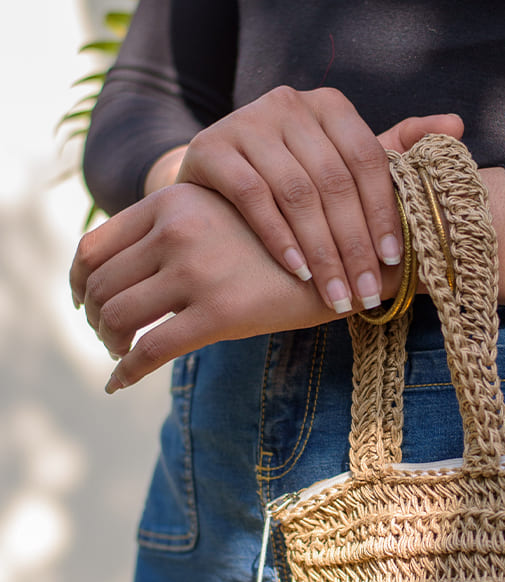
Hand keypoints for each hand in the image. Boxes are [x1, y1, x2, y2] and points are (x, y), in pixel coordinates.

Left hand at [69, 183, 354, 391]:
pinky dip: (126, 371)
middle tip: (108, 337)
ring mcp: (197, 271)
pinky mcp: (218, 313)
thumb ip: (176, 228)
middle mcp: (177, 230)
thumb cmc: (284, 242)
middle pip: (101, 284)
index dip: (80, 280)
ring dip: (109, 343)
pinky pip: (149, 350)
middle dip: (96, 318)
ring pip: (117, 316)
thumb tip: (121, 269)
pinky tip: (121, 381)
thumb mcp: (226, 215)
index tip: (85, 301)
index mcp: (173, 200)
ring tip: (121, 354)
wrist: (347, 258)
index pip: (95, 244)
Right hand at [173, 86, 462, 312]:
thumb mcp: (344, 161)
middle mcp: (289, 103)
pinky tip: (298, 270)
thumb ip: (396, 148)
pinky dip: (279, 237)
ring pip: (296, 192)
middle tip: (367, 292)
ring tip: (337, 292)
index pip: (367, 160)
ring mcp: (247, 121)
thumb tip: (456, 125)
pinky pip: (253, 196)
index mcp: (330, 106)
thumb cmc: (293, 175)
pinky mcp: (211, 146)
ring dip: (321, 250)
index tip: (394, 260)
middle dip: (354, 244)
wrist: (214, 179)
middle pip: (334, 181)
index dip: (383, 212)